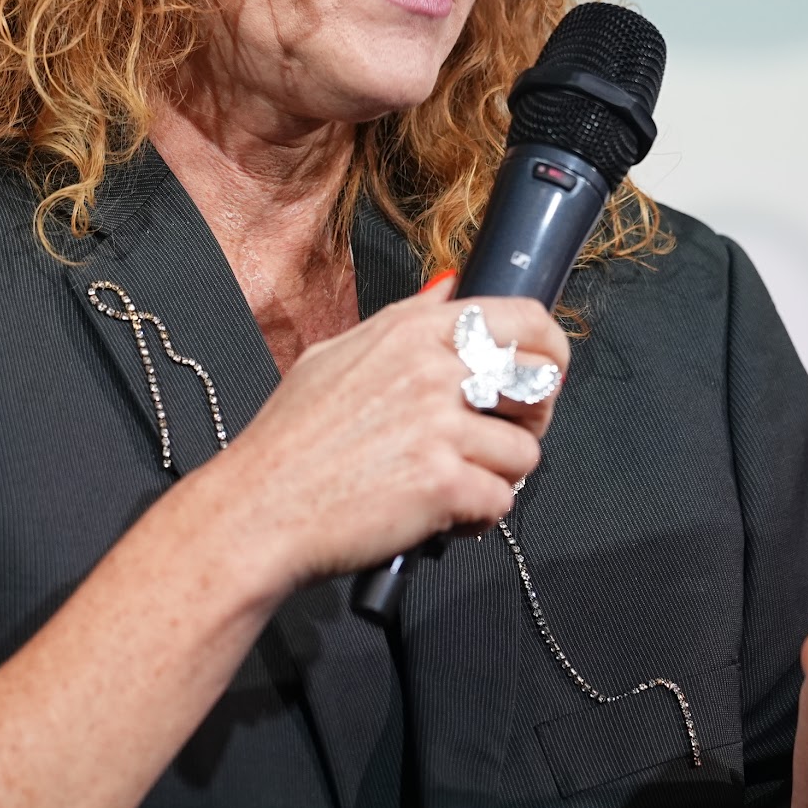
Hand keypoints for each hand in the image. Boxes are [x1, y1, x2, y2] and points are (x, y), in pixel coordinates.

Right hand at [203, 275, 567, 584]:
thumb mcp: (336, 353)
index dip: (549, 349)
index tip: (545, 372)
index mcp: (412, 332)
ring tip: (456, 483)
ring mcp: (439, 427)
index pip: (523, 318)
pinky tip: (442, 515)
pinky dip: (477, 517)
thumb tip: (451, 289)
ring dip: (497, 476)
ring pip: (525, 452)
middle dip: (533, 417)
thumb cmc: (290, 441)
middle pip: (540, 382)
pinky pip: (500, 502)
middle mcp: (432, 371)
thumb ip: (404, 319)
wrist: (257, 508)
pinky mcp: (443, 484)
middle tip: (502, 437)